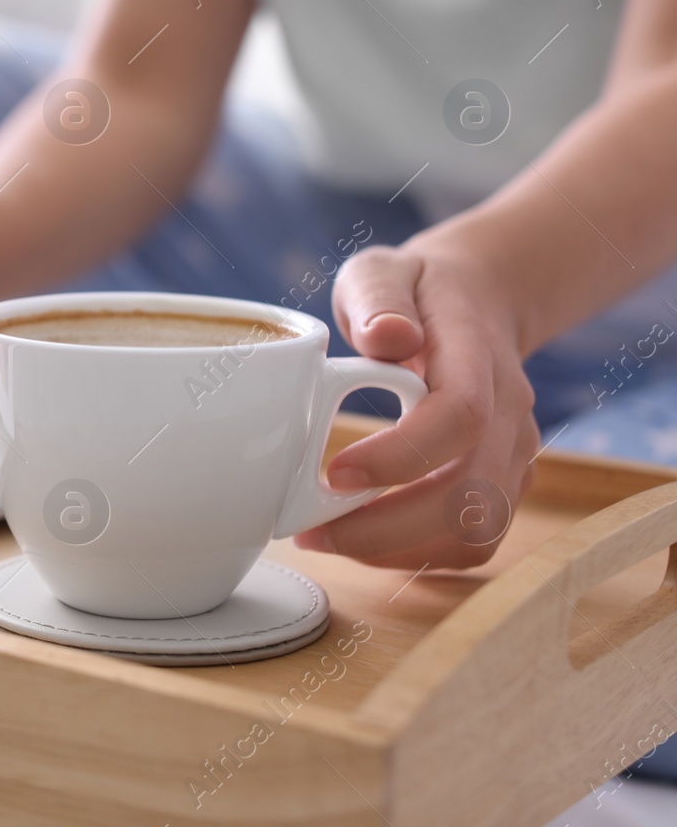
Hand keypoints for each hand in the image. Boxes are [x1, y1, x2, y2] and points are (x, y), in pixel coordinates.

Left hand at [293, 240, 538, 568]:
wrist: (476, 304)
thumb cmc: (414, 292)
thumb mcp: (382, 271)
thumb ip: (379, 298)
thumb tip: (386, 336)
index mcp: (476, 356)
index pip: (460, 416)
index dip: (401, 457)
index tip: (333, 474)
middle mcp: (509, 413)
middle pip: (470, 495)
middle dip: (386, 528)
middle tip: (312, 529)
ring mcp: (513, 453)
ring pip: (476, 532)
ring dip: (399, 550)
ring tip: (328, 537)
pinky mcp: (503, 484)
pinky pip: (473, 541)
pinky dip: (417, 555)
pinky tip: (362, 540)